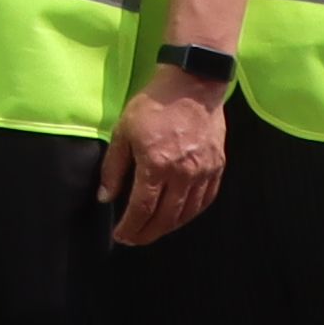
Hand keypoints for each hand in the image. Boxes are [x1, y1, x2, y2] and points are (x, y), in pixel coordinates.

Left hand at [100, 66, 227, 247]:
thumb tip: (105, 197)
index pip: (142, 209)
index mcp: (156, 165)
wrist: (192, 85)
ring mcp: (204, 172)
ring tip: (153, 230)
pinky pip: (205, 200)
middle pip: (166, 218)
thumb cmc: (153, 105)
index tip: (121, 236)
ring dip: (169, 227)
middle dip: (147, 233)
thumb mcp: (123, 132)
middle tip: (134, 240)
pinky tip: (179, 216)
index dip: (130, 227)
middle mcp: (183, 174)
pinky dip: (190, 213)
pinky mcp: (218, 167)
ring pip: (187, 213)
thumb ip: (114, 168)